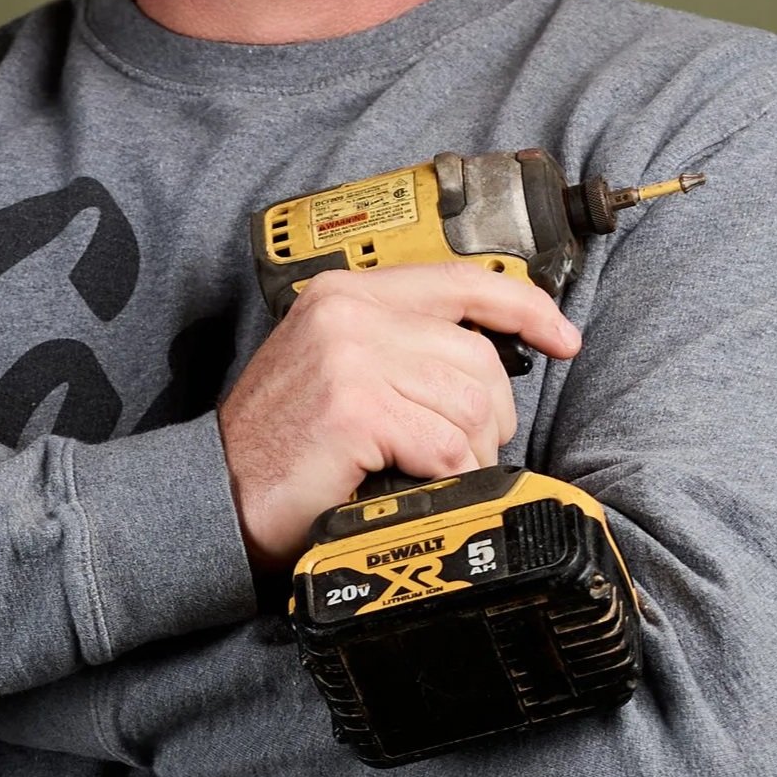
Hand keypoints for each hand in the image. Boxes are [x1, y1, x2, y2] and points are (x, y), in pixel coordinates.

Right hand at [217, 266, 580, 572]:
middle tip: (466, 452)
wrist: (215, 495)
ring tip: (438, 473)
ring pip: (470, 403)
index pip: (463, 281)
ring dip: (469, 453)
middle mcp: (350, 313)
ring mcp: (350, 357)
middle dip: (492, 416)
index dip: (526, 307)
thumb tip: (484, 363)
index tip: (561, 336)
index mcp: (349, 294)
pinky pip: (444, 444)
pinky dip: (448, 475)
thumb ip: (397, 346)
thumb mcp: (336, 369)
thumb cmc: (280, 447)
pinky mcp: (354, 409)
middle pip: (478, 357)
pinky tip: (422, 484)